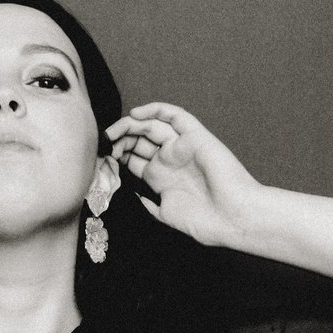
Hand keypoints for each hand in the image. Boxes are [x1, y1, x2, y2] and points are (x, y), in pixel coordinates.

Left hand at [106, 102, 264, 247]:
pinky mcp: (195, 136)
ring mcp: (182, 147)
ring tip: (113, 132)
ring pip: (151, 126)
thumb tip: (131, 193)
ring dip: (129, 125)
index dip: (115, 156)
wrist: (234, 218)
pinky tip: (136, 115)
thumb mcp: (166, 214)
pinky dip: (155, 110)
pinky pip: (174, 116)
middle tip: (103, 145)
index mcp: (161, 179)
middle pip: (138, 141)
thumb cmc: (206, 222)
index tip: (98, 160)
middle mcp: (170, 160)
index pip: (133, 159)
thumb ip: (148, 203)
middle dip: (118, 141)